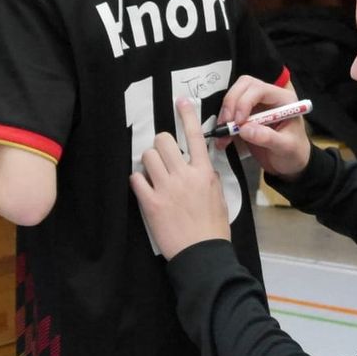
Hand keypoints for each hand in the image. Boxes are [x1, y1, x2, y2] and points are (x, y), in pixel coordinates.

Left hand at [131, 98, 232, 259]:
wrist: (203, 254)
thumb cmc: (214, 229)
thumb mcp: (220, 199)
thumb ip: (209, 178)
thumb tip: (202, 166)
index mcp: (204, 173)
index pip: (195, 137)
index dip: (187, 115)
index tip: (181, 101)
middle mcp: (185, 176)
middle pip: (163, 141)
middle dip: (160, 145)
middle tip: (162, 157)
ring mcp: (166, 189)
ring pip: (147, 156)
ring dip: (148, 162)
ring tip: (153, 174)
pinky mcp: (151, 203)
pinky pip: (136, 179)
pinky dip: (138, 181)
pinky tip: (144, 188)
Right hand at [217, 75, 310, 178]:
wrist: (290, 164)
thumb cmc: (294, 153)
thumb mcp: (286, 147)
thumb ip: (267, 137)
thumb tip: (245, 129)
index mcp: (283, 100)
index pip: (259, 89)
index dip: (245, 102)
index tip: (239, 121)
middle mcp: (269, 98)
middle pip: (244, 86)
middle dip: (232, 103)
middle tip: (228, 123)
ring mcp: (256, 105)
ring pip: (234, 96)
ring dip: (225, 113)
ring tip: (224, 134)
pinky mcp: (246, 115)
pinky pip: (230, 111)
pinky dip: (224, 123)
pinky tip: (224, 138)